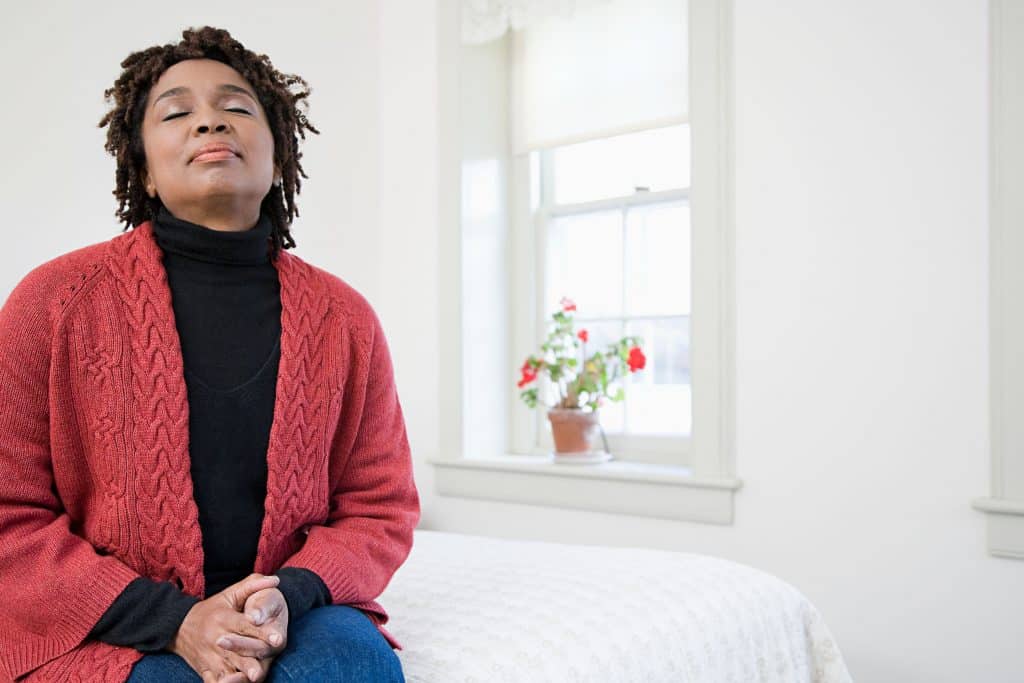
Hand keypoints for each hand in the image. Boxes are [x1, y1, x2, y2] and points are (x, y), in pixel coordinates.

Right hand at [167, 573, 284, 682]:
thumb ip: (252, 585)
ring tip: (253, 679)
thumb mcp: (230, 594)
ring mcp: (209, 657)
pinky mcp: (204, 670)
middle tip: (260, 671)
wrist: (178, 626)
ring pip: (225, 670)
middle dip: (248, 662)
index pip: (246, 626)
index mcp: (224, 619)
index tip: (277, 639)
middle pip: (235, 652)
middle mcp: (216, 639)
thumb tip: (276, 580)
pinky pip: (211, 681)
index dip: (262, 633)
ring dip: (237, 677)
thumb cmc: (212, 609)